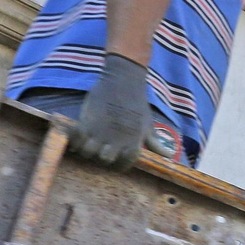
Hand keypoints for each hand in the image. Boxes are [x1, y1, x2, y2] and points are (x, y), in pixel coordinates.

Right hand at [70, 54, 150, 169]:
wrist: (123, 79)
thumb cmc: (137, 103)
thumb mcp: (148, 124)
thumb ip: (155, 143)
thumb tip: (169, 156)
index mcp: (133, 141)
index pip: (125, 164)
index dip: (119, 165)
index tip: (116, 159)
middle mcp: (116, 139)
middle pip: (104, 160)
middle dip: (101, 158)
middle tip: (100, 150)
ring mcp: (100, 130)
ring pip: (88, 152)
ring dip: (87, 150)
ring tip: (88, 143)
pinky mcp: (87, 120)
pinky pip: (76, 138)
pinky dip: (75, 140)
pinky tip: (79, 136)